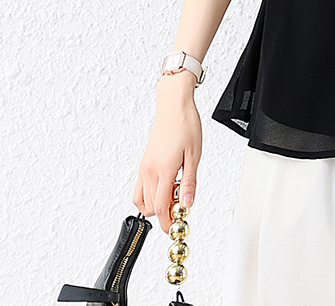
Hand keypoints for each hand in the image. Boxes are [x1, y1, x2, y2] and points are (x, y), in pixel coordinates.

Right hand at [133, 71, 201, 232]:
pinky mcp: (143, 164)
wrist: (174, 107)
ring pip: (143, 201)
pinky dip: (148, 197)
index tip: (178, 227)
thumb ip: (189, 182)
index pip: (161, 208)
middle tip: (182, 207)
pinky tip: (165, 190)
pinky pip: (139, 190)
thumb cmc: (186, 125)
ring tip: (175, 195)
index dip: (169, 222)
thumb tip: (186, 204)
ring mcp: (144, 167)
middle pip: (151, 208)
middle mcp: (149, 171)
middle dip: (165, 214)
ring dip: (157, 206)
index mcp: (164, 170)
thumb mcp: (194, 155)